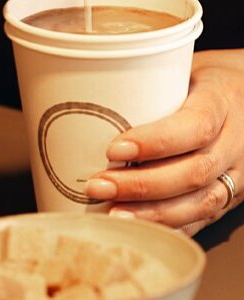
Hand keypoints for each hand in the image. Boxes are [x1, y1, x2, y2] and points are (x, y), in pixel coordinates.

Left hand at [84, 50, 243, 234]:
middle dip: (143, 186)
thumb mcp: (182, 69)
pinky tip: (138, 230)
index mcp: (223, 99)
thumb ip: (144, 86)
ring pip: (202, 202)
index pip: (196, 125)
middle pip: (195, 171)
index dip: (156, 142)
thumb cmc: (202, 80)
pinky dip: (169, 228)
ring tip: (111, 215)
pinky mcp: (233, 196)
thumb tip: (73, 98)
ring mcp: (239, 172)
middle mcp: (237, 139)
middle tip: (98, 187)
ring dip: (153, 214)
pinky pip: (203, 219)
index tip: (114, 149)